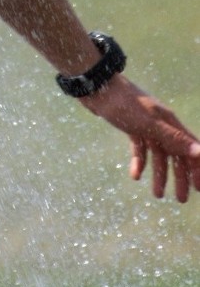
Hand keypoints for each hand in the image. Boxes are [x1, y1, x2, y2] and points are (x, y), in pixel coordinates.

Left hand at [80, 74, 199, 202]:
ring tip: (157, 195)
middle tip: (181, 200)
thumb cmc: (124, 103)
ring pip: (158, 154)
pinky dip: (139, 162)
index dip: (196, 167)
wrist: (97, 87)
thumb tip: (199, 152)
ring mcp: (146, 126)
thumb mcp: (149, 123)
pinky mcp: (131, 127)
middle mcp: (161, 124)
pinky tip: (135, 176)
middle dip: (180, 177)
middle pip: (176, 154)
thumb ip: (173, 138)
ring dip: (159, 174)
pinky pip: (139, 148)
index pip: (190, 148)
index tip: (198, 188)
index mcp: (170, 122)